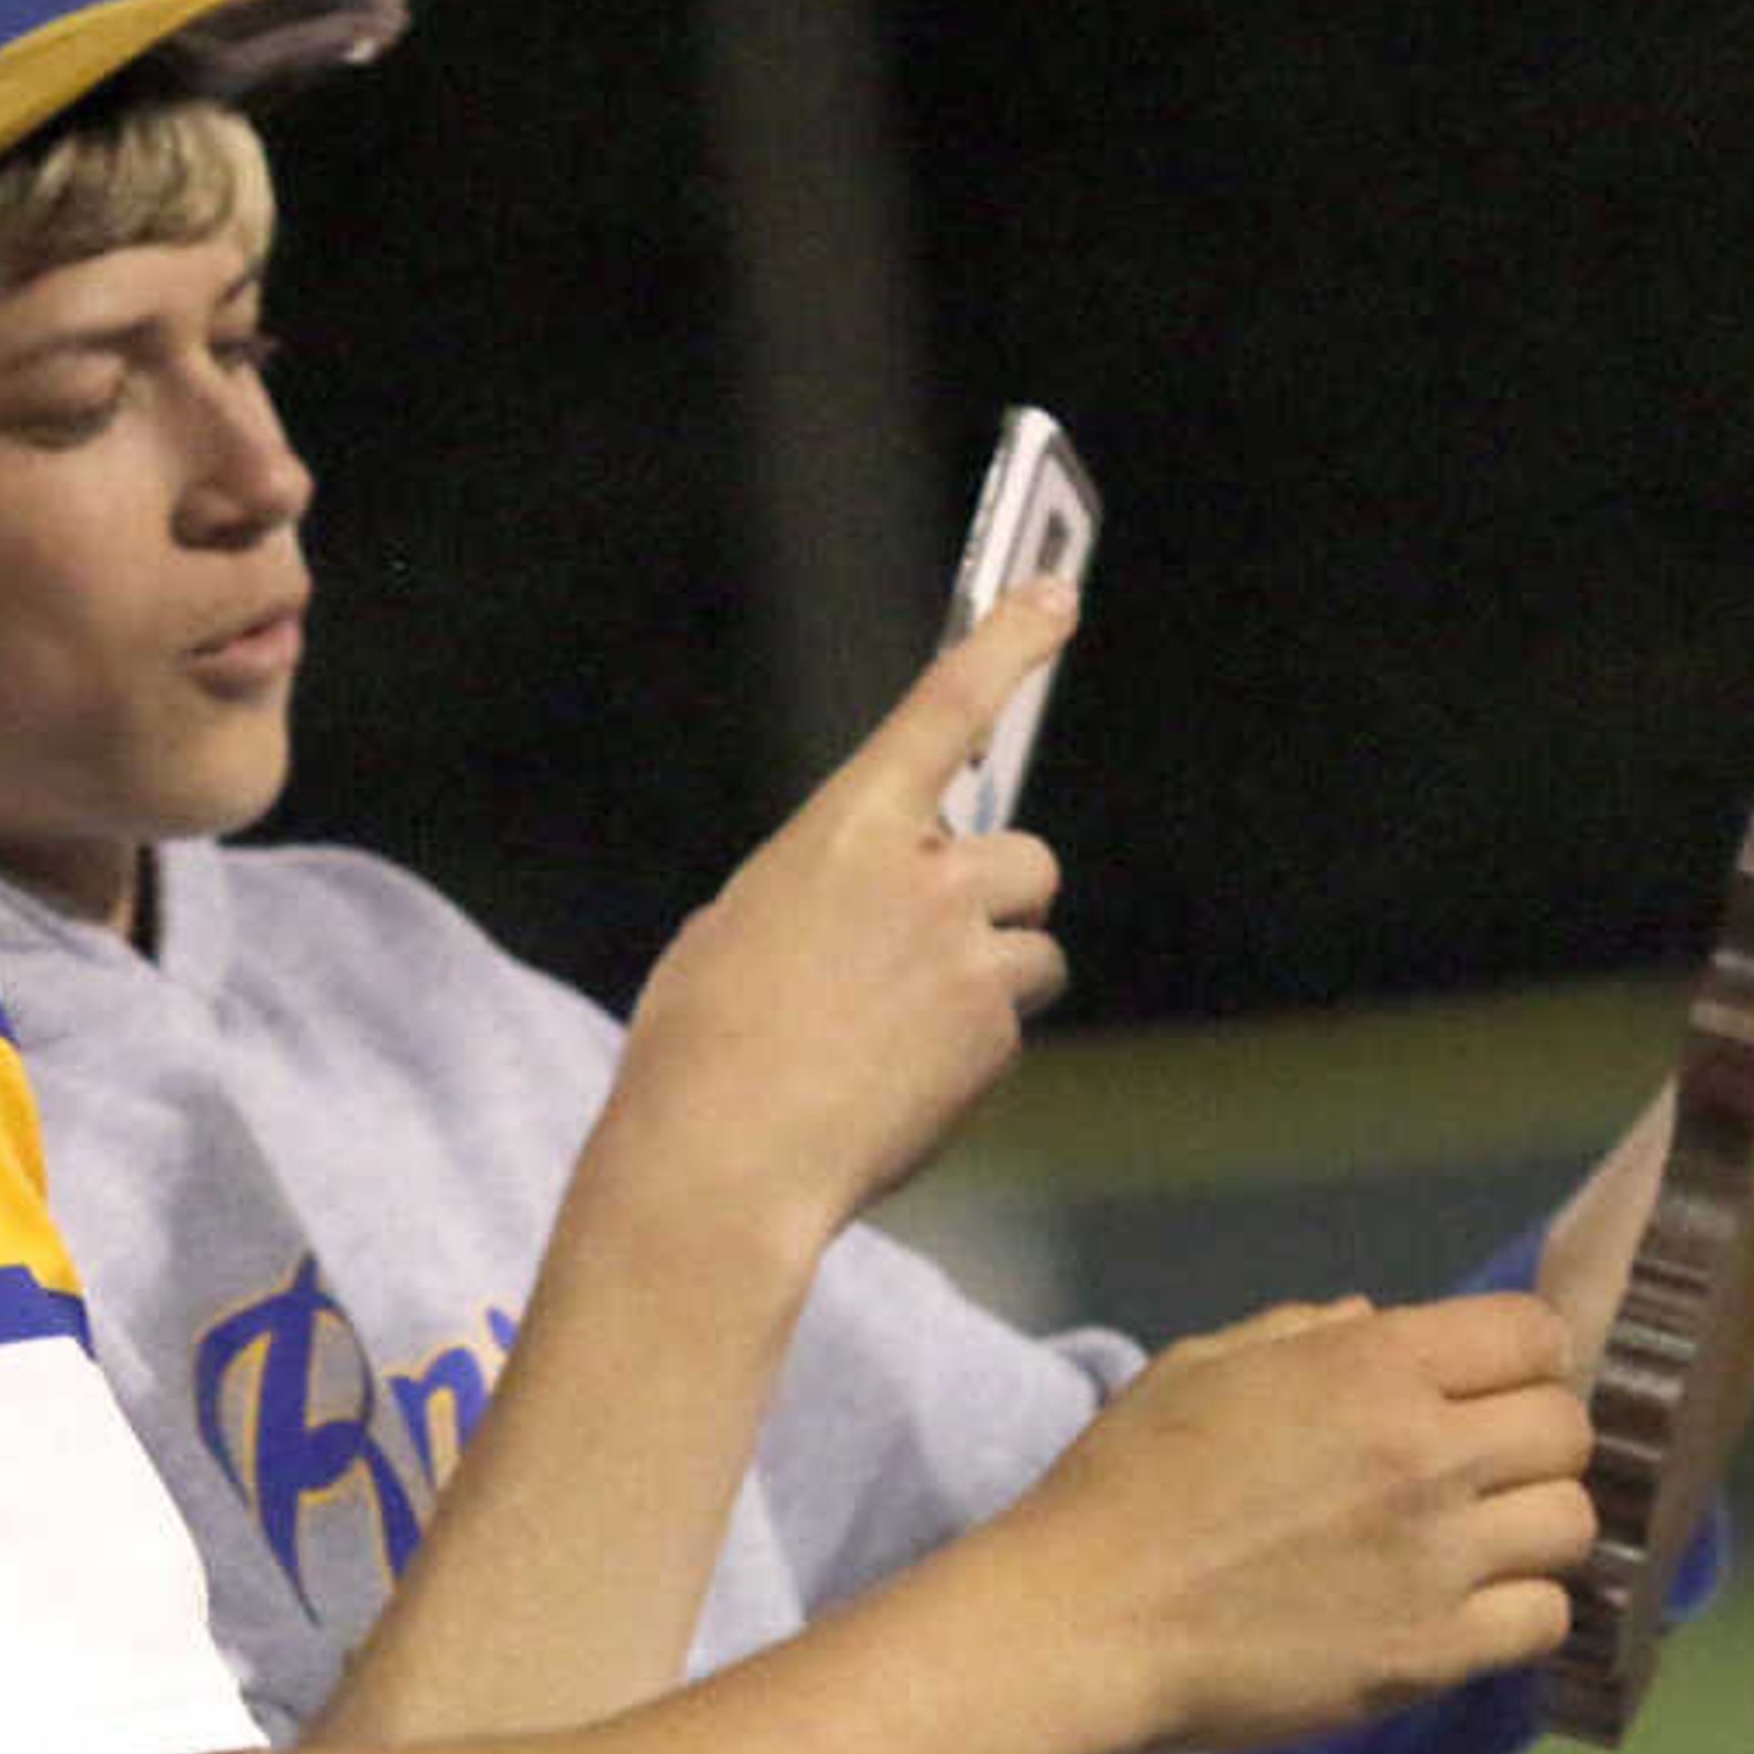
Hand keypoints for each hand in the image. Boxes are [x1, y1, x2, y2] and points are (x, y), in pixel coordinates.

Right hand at [604, 578, 1075, 1256]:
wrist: (726, 1160)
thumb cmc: (701, 1050)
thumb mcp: (739, 930)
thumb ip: (825, 894)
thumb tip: (870, 914)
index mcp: (842, 830)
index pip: (942, 709)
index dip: (1006, 642)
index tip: (1052, 594)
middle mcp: (922, 876)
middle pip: (1023, 856)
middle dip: (997, 898)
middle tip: (941, 950)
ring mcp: (968, 954)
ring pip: (1032, 949)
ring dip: (991, 980)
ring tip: (905, 1037)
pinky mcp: (995, 1033)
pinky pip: (1011, 1028)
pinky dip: (973, 1054)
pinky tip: (900, 1088)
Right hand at [1035, 1290, 1596, 1749]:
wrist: (1083, 1625)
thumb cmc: (1121, 1486)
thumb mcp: (1196, 1371)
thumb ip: (1297, 1334)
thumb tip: (1373, 1320)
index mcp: (1370, 1367)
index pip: (1533, 1333)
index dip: (1519, 1357)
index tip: (1485, 1388)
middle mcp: (1425, 1453)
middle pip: (1569, 1429)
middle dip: (1532, 1440)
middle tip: (1477, 1469)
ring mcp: (1438, 1559)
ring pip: (1572, 1524)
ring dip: (1533, 1527)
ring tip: (1478, 1543)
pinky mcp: (1432, 1654)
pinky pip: (1544, 1621)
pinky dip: (1520, 1611)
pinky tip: (1465, 1607)